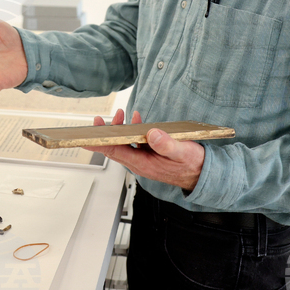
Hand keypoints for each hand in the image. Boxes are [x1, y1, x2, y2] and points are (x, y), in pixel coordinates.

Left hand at [85, 109, 204, 190]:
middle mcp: (140, 163)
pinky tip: (136, 119)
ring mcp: (144, 158)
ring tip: (119, 114)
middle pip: (115, 147)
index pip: (115, 152)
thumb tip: (152, 133)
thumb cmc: (194, 166)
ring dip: (119, 129)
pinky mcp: (150, 154)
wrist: (204, 174)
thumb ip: (167, 145)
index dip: (99, 144)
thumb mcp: (183, 153)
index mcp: (144, 165)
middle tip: (99, 120)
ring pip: (125, 143)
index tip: (85, 137)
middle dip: (106, 133)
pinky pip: (135, 142)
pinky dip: (132, 130)